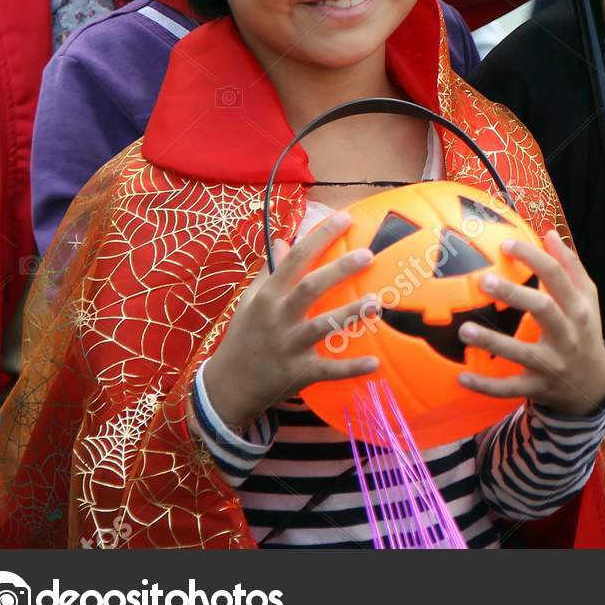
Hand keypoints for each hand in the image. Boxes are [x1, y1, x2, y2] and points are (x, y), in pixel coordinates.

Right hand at [205, 212, 380, 430]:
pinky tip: (376, 363)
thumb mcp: (249, 301)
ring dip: (349, 314)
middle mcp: (278, 318)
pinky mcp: (298, 373)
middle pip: (310, 288)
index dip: (320, 237)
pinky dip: (351, 368)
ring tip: (377, 302)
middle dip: (339, 270)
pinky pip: (329, 370)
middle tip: (368, 255)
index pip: (295, 259)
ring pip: (322, 327)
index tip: (345, 218)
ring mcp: (288, 346)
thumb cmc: (244, 337)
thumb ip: (269, 271)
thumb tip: (282, 240)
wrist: (227, 386)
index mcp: (268, 297)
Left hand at [455, 229, 604, 416]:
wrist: (593, 384)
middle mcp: (567, 335)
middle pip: (543, 309)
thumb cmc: (584, 331)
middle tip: (484, 281)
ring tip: (464, 330)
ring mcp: (552, 364)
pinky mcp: (537, 387)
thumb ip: (570, 266)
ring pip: (522, 353)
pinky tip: (461, 376)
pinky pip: (509, 388)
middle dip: (514, 294)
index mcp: (578, 309)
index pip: (557, 276)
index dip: (533, 257)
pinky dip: (485, 386)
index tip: (506, 244)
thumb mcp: (587, 299)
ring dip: (493, 342)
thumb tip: (549, 234)